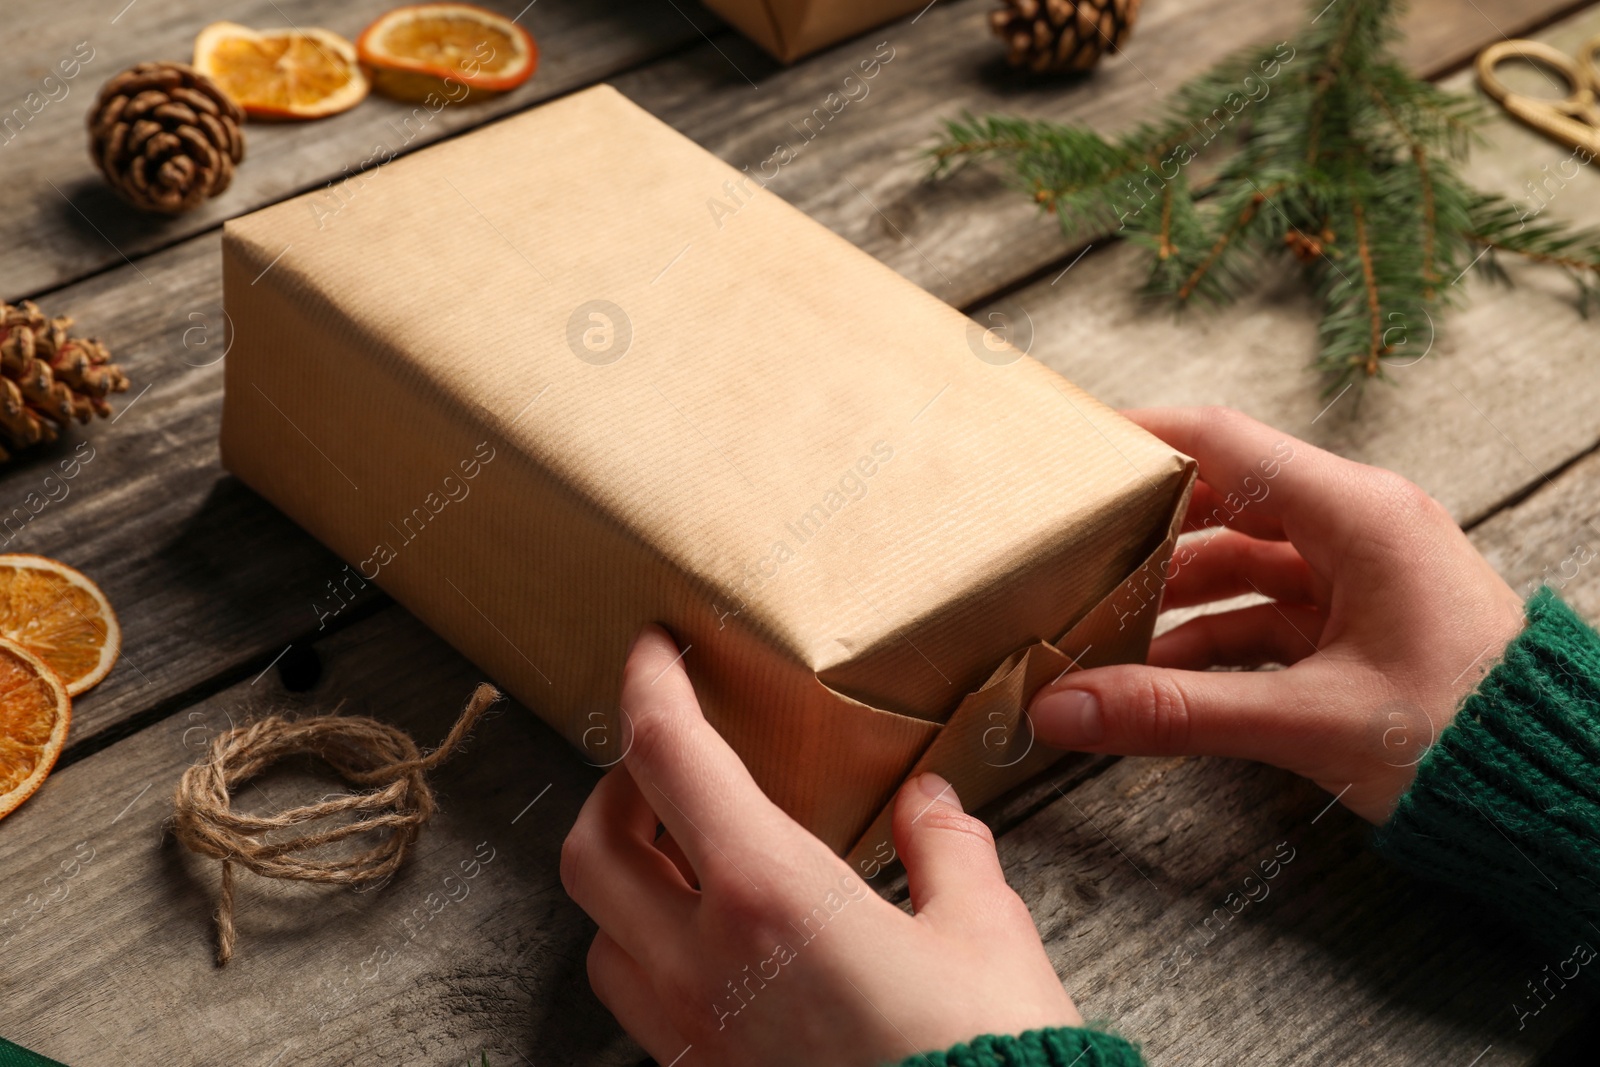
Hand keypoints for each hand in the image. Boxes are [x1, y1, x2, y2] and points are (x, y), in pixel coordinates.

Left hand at [562, 626, 1080, 1066]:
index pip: (669, 759)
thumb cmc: (985, 1056)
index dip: (649, 689)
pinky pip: (641, 1007)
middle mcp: (705, 965)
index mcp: (770, 896)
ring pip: (599, 935)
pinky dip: (650, 953)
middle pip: (593, 850)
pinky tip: (717, 947)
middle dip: (617, 789)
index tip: (651, 651)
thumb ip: (944, 850)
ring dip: (623, 879)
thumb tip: (927, 802)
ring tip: (684, 854)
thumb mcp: (985, 933)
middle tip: (669, 764)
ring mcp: (694, 1037)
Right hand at [1031, 406, 1524, 823]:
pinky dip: (1210, 638)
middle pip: (1221, 502)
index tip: (1068, 448)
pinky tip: (1157, 675)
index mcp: (1358, 514)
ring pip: (1239, 562)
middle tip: (1067, 553)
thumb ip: (1177, 713)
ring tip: (1099, 626)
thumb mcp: (1310, 720)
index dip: (1139, 438)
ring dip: (1173, 597)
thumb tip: (1063, 708)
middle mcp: (1358, 526)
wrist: (1564, 792)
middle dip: (1143, 533)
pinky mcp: (1361, 622)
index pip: (1222, 442)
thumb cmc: (1468, 737)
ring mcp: (1361, 573)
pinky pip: (1265, 611)